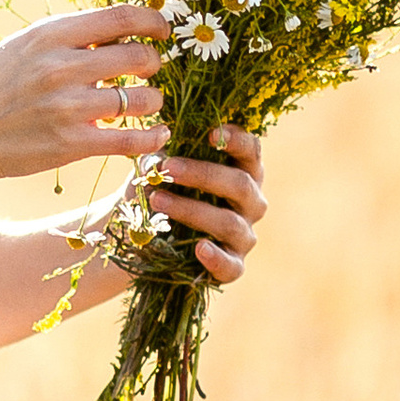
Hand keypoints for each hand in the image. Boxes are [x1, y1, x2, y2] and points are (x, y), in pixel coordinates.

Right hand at [0, 7, 169, 189]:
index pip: (122, 16)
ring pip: (142, 98)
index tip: (162, 31)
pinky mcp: (71, 145)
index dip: (153, 21)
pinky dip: (152, 138)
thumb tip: (118, 28)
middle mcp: (62, 67)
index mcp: (50, 34)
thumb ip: (66, 38)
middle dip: (153, 63)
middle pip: (139, 56)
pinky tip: (157, 135)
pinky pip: (132, 140)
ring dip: (153, 101)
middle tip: (148, 71)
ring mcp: (68, 107)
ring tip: (146, 105)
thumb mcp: (21, 47)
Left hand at [150, 125, 265, 283]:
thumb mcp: (161, 170)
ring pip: (230, 223)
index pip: (251, 151)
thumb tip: (156, 153)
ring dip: (192, 210)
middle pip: (240, 185)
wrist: (148, 237)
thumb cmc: (163, 191)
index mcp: (243, 172)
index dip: (236, 140)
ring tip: (158, 201)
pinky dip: (217, 258)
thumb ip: (162, 157)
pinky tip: (199, 248)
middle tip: (167, 168)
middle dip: (202, 174)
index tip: (210, 134)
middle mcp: (251, 203)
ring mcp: (244, 236)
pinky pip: (232, 266)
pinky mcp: (234, 266)